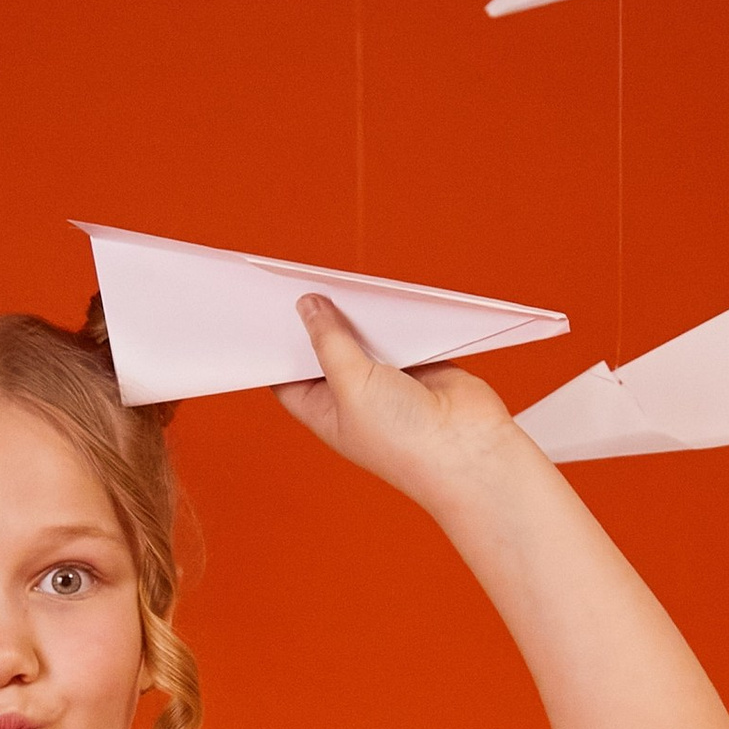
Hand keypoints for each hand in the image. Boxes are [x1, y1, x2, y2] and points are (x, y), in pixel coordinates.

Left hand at [276, 292, 525, 508]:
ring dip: (354, 313)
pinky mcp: (419, 363)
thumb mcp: (351, 385)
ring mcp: (386, 380)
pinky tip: (375, 290)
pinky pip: (398, 330)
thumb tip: (309, 306)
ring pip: (362, 337)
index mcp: (324, 412)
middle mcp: (352, 397)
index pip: (287, 376)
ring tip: (331, 280)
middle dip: (314, 323)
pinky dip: (390, 314)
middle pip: (324, 351)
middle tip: (293, 284)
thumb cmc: (403, 438)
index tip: (261, 312)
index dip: (274, 347)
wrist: (467, 449)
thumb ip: (329, 341)